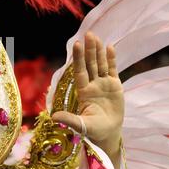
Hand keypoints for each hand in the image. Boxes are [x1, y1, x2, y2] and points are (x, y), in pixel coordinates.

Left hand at [52, 32, 123, 166]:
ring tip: (96, 37)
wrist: (108, 134)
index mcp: (83, 91)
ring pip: (100, 64)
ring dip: (98, 51)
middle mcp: (92, 85)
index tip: (77, 44)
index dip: (78, 58)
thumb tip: (54, 117)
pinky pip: (112, 70)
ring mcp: (103, 84)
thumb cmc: (93, 131)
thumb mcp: (81, 126)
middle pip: (90, 64)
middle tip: (88, 34)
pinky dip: (111, 59)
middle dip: (89, 50)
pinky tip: (110, 47)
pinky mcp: (114, 86)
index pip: (80, 71)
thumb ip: (70, 119)